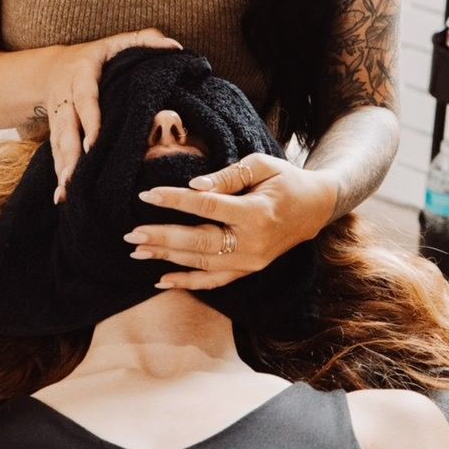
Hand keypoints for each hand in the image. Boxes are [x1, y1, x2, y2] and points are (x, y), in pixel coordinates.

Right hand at [45, 28, 182, 202]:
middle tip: (75, 178)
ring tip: (66, 194)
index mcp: (81, 74)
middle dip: (70, 155)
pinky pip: (55, 155)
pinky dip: (59, 175)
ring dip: (63, 170)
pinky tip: (62, 198)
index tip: (93, 144)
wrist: (51, 68)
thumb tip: (176, 46)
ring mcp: (58, 117)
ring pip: (58, 145)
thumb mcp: (117, 42)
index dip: (90, 121)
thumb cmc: (97, 56)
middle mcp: (65, 97)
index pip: (86, 99)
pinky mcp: (55, 133)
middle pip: (66, 128)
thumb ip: (145, 40)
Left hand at [123, 152, 336, 289]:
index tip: (147, 195)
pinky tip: (161, 279)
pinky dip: (187, 283)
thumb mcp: (262, 166)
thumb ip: (229, 176)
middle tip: (132, 234)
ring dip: (167, 258)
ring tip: (137, 250)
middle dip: (163, 238)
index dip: (176, 200)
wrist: (315, 208)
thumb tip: (195, 187)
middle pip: (199, 242)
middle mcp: (252, 243)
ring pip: (202, 264)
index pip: (208, 207)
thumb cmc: (286, 180)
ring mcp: (250, 261)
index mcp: (256, 213)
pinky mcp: (248, 269)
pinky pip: (214, 281)